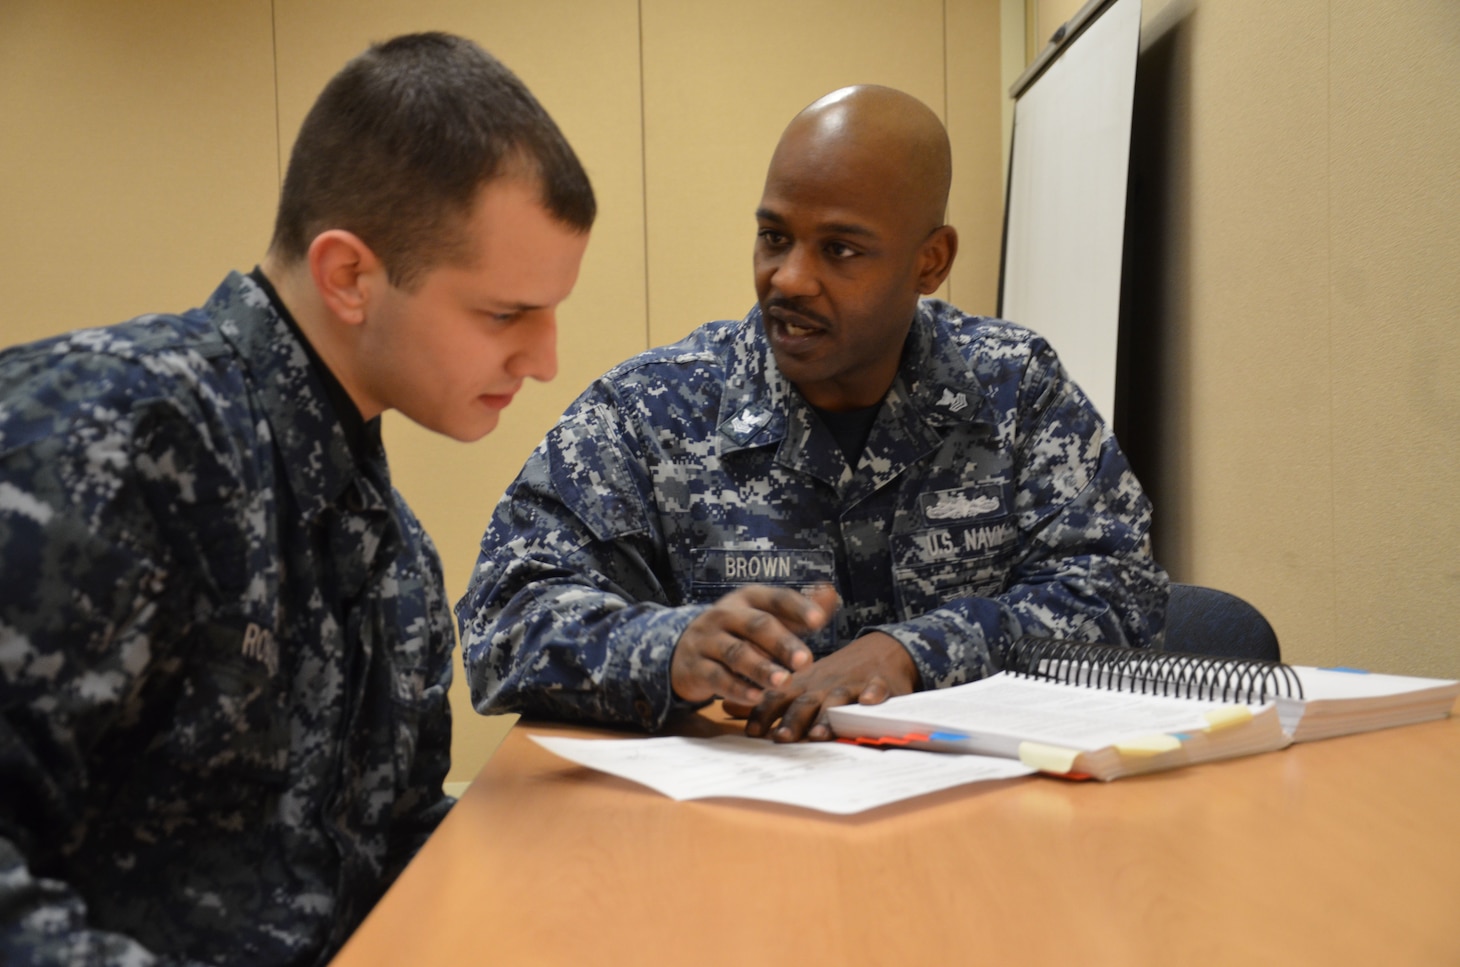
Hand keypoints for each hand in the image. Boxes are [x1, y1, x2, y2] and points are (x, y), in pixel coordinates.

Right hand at [671, 584, 837, 705]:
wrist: (683, 651)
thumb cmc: (736, 634)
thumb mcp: (764, 617)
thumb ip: (797, 611)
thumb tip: (830, 592)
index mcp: (747, 599)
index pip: (775, 599)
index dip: (797, 608)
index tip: (819, 620)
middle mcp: (725, 615)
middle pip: (756, 625)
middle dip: (782, 643)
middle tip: (805, 661)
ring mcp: (707, 640)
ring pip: (736, 653)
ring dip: (762, 668)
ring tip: (784, 682)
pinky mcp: (695, 668)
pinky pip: (717, 678)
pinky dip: (738, 689)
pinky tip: (758, 697)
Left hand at [735, 631, 918, 742]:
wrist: (879, 651)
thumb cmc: (833, 676)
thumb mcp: (801, 684)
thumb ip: (767, 700)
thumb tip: (725, 707)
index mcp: (803, 685)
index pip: (779, 698)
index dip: (765, 713)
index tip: (752, 732)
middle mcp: (824, 685)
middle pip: (806, 702)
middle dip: (792, 720)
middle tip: (780, 738)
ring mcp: (852, 684)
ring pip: (838, 700)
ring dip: (827, 715)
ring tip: (818, 733)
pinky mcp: (880, 684)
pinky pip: (878, 689)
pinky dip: (874, 695)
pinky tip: (868, 703)